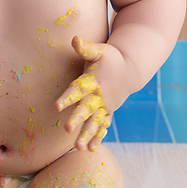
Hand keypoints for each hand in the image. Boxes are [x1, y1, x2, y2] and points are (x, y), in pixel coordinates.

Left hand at [55, 36, 111, 150]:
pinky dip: (99, 137)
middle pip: (86, 110)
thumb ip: (85, 48)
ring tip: (79, 148)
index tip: (56, 106)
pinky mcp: (107, 112)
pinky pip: (103, 126)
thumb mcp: (100, 51)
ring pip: (95, 123)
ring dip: (87, 135)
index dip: (67, 98)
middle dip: (78, 120)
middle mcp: (99, 97)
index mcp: (93, 82)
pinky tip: (91, 149)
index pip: (78, 90)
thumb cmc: (110, 58)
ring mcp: (104, 106)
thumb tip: (74, 38)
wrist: (130, 69)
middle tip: (67, 130)